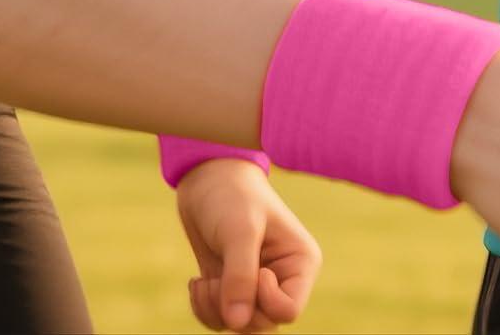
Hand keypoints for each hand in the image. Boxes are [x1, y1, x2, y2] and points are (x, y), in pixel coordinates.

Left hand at [174, 157, 321, 331]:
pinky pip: (223, 321)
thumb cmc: (233, 196)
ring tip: (202, 283)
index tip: (251, 271)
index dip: (264, 302)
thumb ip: (240, 276)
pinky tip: (198, 282)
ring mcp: (257, 285)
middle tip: (214, 282)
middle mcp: (283, 278)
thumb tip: (237, 323)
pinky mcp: (234, 289)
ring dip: (215, 311)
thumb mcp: (239, 231)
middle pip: (264, 323)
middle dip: (234, 309)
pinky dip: (205, 310)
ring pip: (241, 326)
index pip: (289, 310)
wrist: (207, 179)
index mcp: (301, 262)